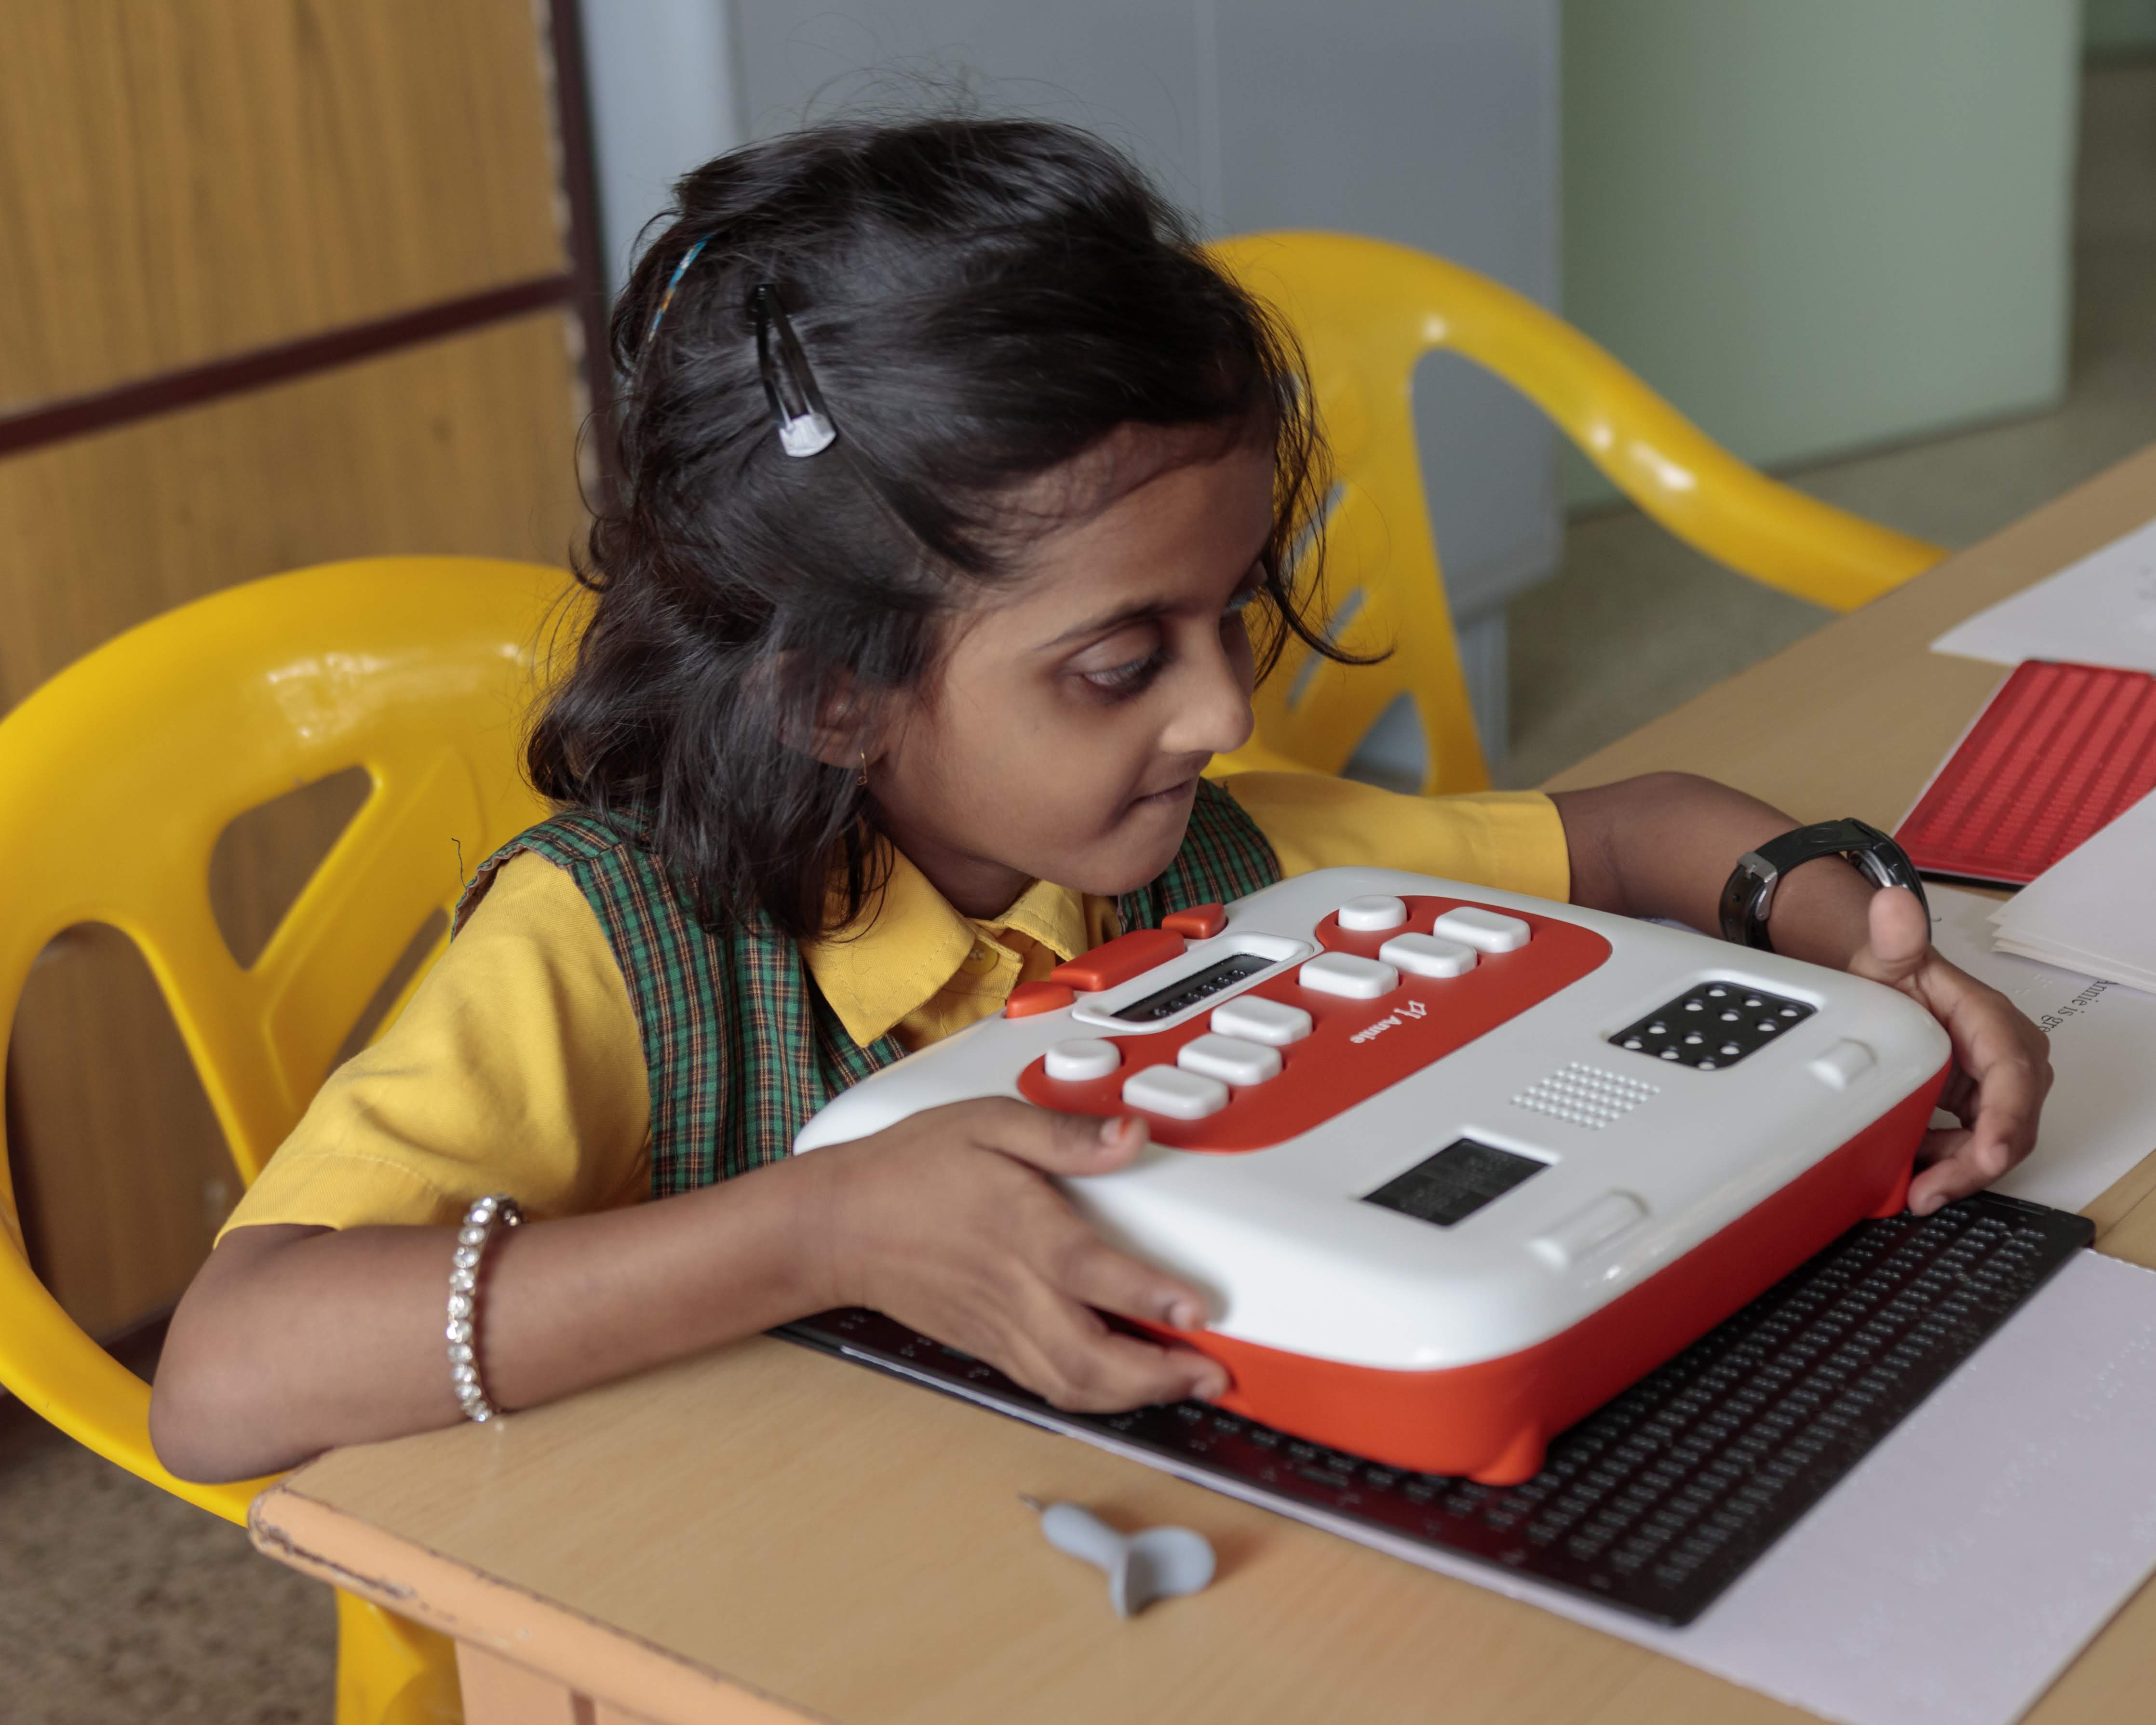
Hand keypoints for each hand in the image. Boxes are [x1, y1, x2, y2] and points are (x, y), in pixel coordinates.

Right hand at [806, 1099, 1230, 1411]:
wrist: (839, 1225)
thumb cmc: (912, 1168)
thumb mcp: (987, 1122)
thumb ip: (1064, 1133)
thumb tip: (1130, 1136)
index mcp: (1018, 1228)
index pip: (1091, 1272)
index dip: (1149, 1295)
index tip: (1197, 1308)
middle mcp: (1011, 1289)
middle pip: (1089, 1356)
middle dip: (1158, 1375)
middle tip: (1213, 1371)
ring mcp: (999, 1327)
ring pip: (1072, 1383)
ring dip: (1135, 1395)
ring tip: (1185, 1384)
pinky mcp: (989, 1346)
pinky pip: (1048, 1385)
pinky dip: (1095, 1396)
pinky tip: (1128, 1386)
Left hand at [1847, 888, 2052, 1214]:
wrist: (1889, 988)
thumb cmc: (1897, 976)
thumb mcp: (1887, 960)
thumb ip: (1893, 937)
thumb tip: (1893, 905)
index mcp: (1992, 1022)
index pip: (2013, 1075)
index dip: (2005, 1119)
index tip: (1991, 1153)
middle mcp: (2008, 1057)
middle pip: (2009, 1122)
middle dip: (1974, 1164)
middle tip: (1929, 1192)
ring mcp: (1997, 1086)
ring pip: (1995, 1144)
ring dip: (1958, 1172)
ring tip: (1915, 1190)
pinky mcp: (1981, 1108)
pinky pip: (1975, 1147)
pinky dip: (1948, 1164)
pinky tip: (1915, 1171)